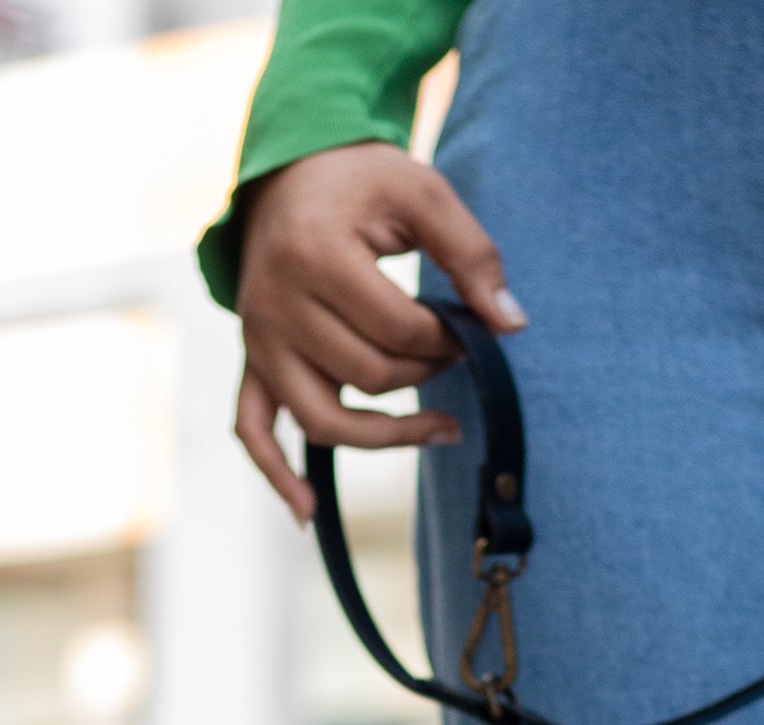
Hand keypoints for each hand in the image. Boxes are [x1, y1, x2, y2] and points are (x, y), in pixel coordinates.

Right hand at [232, 143, 523, 520]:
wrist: (290, 173)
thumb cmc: (361, 182)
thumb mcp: (422, 193)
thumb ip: (472, 254)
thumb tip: (510, 326)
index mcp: (315, 255)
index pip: (395, 330)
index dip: (445, 341)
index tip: (469, 331)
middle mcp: (276, 305)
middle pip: (367, 378)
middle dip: (425, 375)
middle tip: (455, 357)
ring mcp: (260, 340)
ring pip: (323, 420)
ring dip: (385, 437)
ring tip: (441, 431)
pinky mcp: (253, 361)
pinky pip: (254, 429)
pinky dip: (277, 475)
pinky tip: (307, 512)